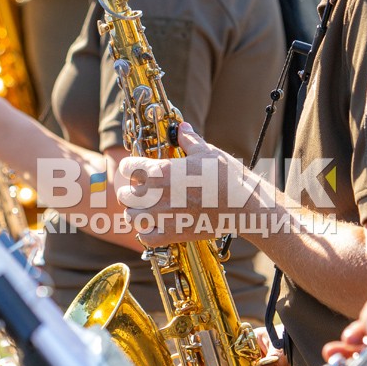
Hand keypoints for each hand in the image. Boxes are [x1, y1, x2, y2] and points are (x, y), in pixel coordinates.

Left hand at [115, 123, 246, 246]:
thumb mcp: (206, 151)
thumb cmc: (225, 175)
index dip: (131, 166)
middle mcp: (156, 194)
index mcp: (161, 171)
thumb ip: (188, 139)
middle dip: (130, 191)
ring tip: (145, 209)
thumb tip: (181, 127)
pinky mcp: (171, 234)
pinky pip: (145, 238)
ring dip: (135, 212)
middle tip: (140, 190)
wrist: (241, 205)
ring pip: (131, 217)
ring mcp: (162, 216)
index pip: (128, 167)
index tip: (137, 168)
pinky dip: (146, 233)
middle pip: (125, 194)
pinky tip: (155, 226)